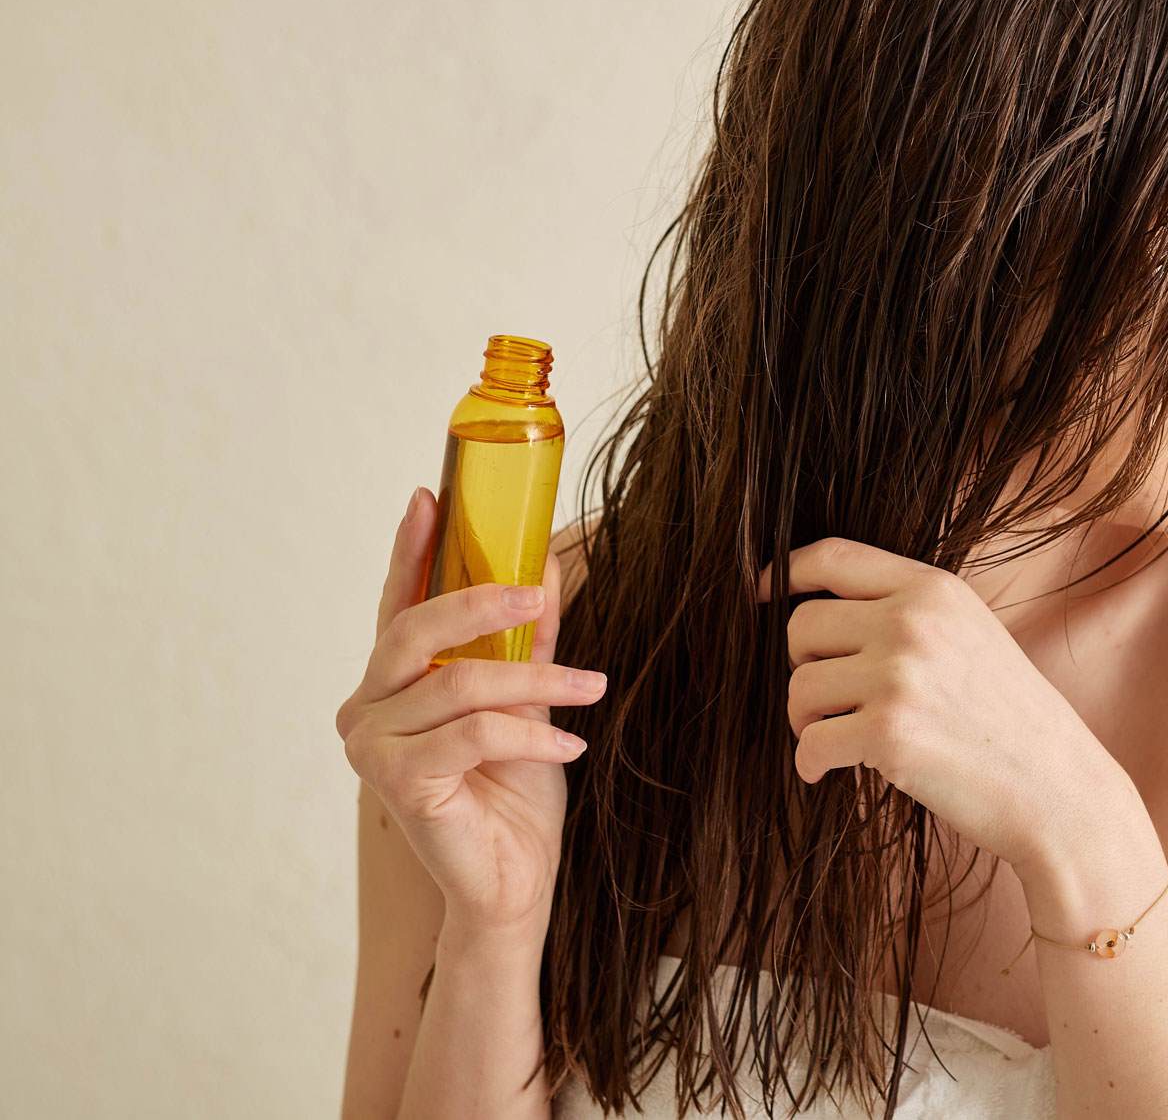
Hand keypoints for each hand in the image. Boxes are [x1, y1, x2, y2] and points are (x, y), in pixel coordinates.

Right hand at [335, 487, 607, 938]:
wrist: (514, 881)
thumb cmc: (514, 793)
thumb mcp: (527, 700)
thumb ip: (524, 640)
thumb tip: (543, 566)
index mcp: (392, 684)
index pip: (397, 605)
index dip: (410, 550)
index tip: (429, 496)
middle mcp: (367, 709)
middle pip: (414, 631)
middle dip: (480, 601)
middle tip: (537, 593)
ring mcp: (372, 747)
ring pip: (457, 684)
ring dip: (535, 681)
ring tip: (592, 687)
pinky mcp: (395, 783)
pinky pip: (471, 733)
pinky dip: (529, 731)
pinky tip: (570, 742)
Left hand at [758, 537, 1122, 873]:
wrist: (1060, 790)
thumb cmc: (1011, 720)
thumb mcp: (971, 635)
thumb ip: (909, 612)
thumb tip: (814, 608)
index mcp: (934, 589)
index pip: (834, 557)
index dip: (782, 571)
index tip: (756, 592)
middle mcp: (914, 623)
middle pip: (801, 627)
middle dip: (802, 667)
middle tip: (826, 703)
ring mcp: (901, 677)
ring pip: (798, 687)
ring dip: (804, 721)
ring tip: (835, 740)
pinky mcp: (890, 735)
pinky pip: (811, 743)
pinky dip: (810, 764)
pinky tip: (827, 773)